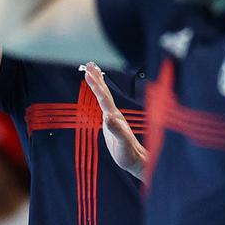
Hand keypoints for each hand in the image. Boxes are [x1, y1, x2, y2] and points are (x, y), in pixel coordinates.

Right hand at [86, 63, 145, 179]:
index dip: (95, 86)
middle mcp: (114, 115)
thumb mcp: (122, 143)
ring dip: (98, 84)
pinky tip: (98, 95)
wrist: (136, 160)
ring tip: (92, 72)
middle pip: (104, 93)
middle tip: (88, 64)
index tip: (88, 73)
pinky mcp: (111, 124)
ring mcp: (113, 118)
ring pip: (104, 97)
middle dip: (96, 78)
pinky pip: (103, 106)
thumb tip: (108, 118)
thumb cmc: (129, 154)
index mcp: (114, 117)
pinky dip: (99, 96)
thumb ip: (117, 131)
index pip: (103, 98)